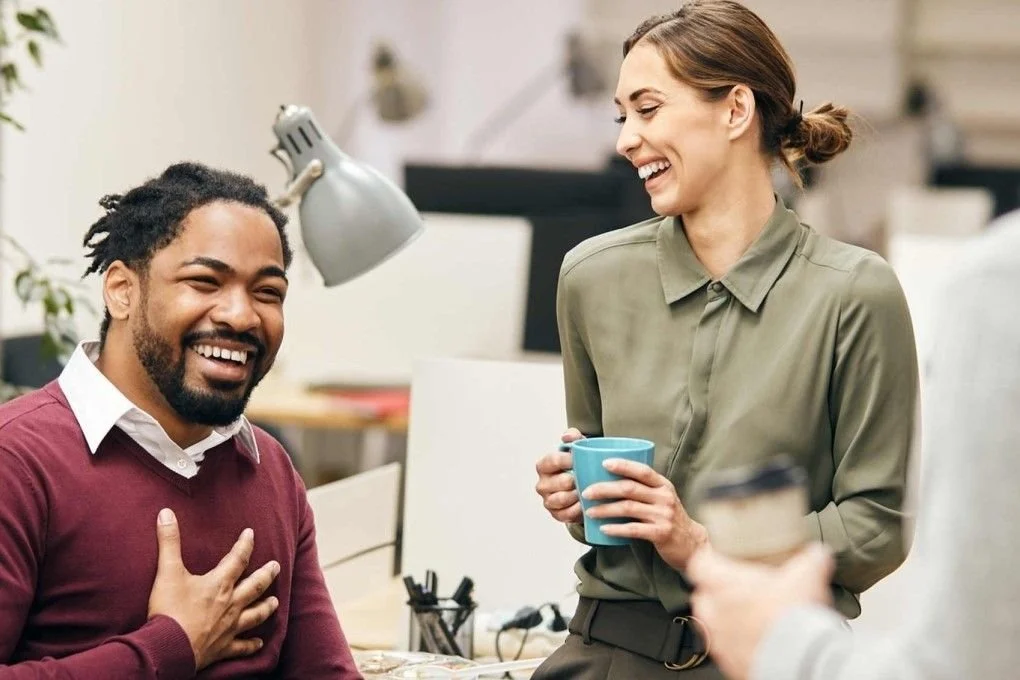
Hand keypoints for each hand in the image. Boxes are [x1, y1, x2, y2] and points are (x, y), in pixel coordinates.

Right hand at [147, 508, 280, 670]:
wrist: (168, 647)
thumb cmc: (169, 610)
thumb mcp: (168, 572)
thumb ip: (169, 542)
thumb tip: (166, 514)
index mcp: (219, 584)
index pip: (238, 558)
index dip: (245, 544)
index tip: (251, 533)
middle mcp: (230, 603)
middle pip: (255, 585)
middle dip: (267, 574)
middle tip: (276, 566)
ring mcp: (229, 626)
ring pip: (255, 614)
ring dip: (266, 607)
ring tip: (275, 602)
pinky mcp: (224, 647)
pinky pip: (242, 646)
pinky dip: (251, 645)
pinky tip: (259, 643)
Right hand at [535, 428, 584, 523]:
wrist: (583, 487)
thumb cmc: (579, 464)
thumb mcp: (577, 448)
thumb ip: (573, 437)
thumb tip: (567, 436)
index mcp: (543, 466)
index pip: (553, 460)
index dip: (568, 460)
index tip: (582, 459)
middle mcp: (542, 484)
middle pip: (559, 482)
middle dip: (574, 480)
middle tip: (589, 478)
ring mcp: (548, 501)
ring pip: (561, 499)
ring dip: (576, 496)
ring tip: (589, 491)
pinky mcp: (556, 515)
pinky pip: (566, 514)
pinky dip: (577, 510)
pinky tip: (587, 505)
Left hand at [581, 458, 706, 568]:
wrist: (692, 545)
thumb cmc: (670, 519)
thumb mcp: (663, 498)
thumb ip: (644, 489)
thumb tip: (610, 479)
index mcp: (663, 485)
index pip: (642, 471)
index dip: (623, 465)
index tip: (603, 463)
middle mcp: (664, 498)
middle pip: (629, 488)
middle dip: (604, 489)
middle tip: (586, 492)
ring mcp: (663, 515)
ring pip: (628, 508)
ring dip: (605, 509)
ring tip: (589, 512)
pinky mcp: (661, 533)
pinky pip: (633, 529)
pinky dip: (616, 528)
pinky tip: (603, 528)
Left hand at [687, 544, 834, 679]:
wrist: (800, 660)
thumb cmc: (793, 616)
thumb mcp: (808, 576)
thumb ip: (811, 560)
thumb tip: (819, 553)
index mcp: (724, 584)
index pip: (699, 565)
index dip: (708, 561)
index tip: (717, 560)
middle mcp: (715, 612)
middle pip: (702, 597)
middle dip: (716, 594)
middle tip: (738, 591)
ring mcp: (720, 641)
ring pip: (710, 626)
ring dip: (724, 621)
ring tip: (747, 620)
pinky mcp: (729, 664)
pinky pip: (725, 652)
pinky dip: (736, 646)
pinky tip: (756, 643)